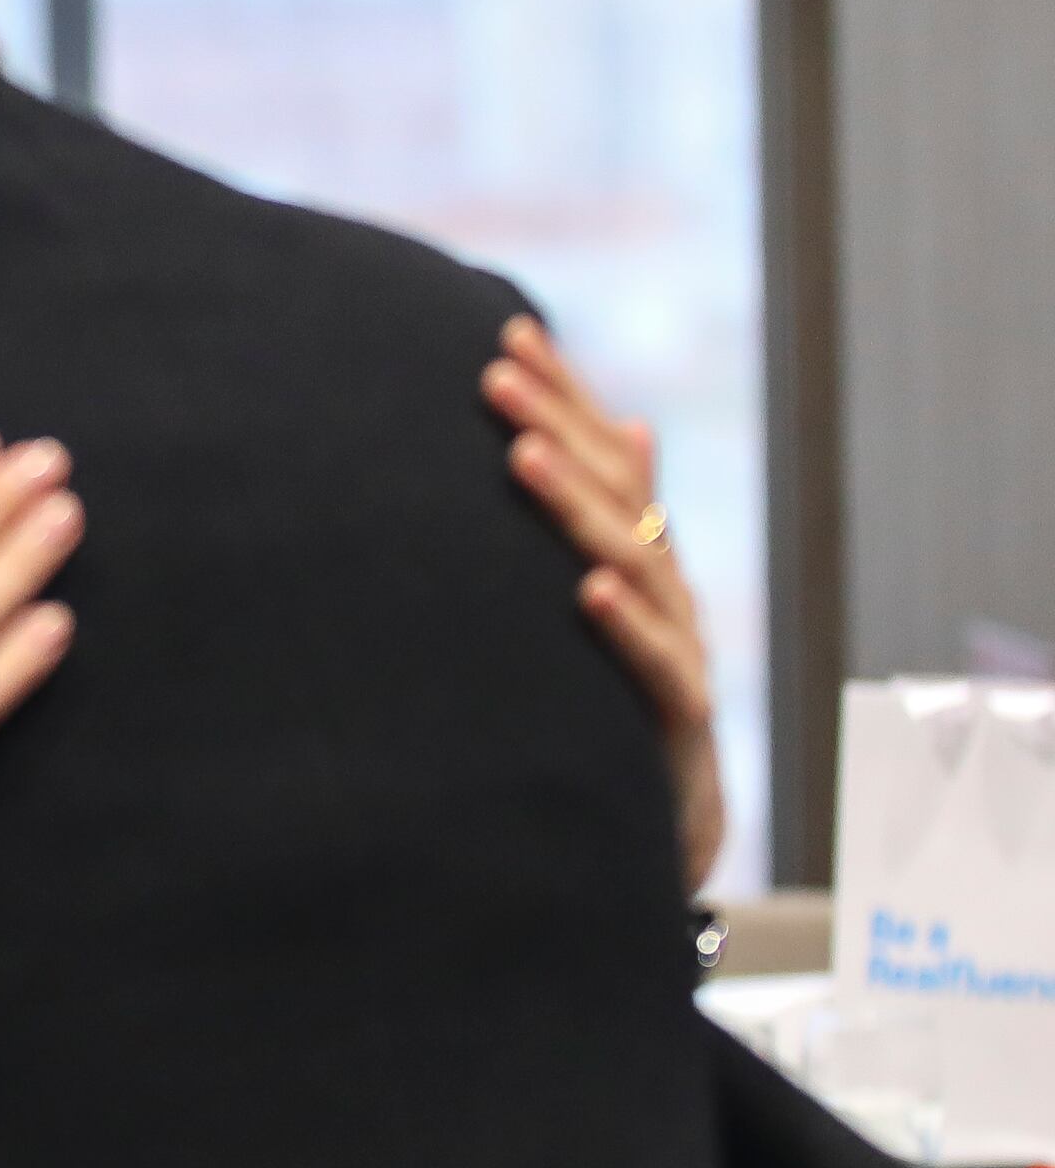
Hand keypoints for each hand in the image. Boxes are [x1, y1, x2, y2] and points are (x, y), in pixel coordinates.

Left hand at [487, 315, 719, 891]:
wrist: (651, 834)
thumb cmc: (604, 708)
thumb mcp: (597, 611)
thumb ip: (606, 523)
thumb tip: (626, 424)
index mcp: (635, 557)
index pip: (604, 457)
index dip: (563, 394)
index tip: (505, 333)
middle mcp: (660, 590)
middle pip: (618, 494)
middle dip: (558, 426)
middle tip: (492, 374)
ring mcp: (675, 651)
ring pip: (633, 565)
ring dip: (578, 507)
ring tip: (523, 455)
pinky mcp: (675, 721)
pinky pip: (654, 666)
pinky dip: (622, 625)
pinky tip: (584, 590)